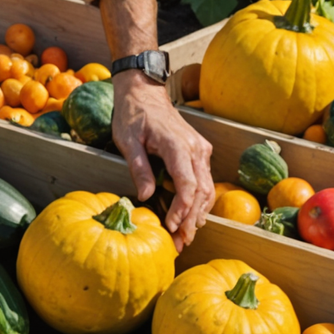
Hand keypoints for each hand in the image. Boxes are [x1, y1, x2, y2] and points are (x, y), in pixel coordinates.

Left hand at [112, 71, 213, 249]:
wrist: (144, 91)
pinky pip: (204, 180)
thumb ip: (139, 168)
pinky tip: (190, 217)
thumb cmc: (132, 114)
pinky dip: (199, 201)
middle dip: (192, 219)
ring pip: (207, 188)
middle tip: (181, 242)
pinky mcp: (199, 151)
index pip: (187, 185)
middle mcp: (195, 148)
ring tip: (186, 236)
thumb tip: (146, 196)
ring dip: (198, 214)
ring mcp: (200, 149)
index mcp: (177, 145)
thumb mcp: (127, 140)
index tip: (171, 226)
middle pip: (201, 191)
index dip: (182, 209)